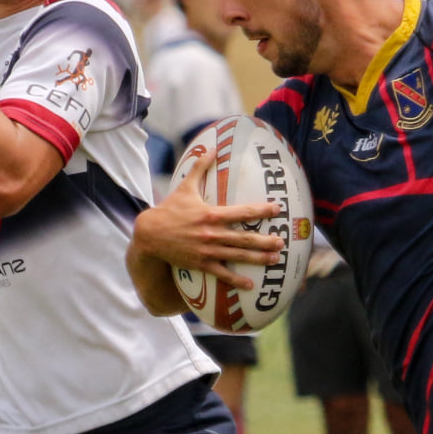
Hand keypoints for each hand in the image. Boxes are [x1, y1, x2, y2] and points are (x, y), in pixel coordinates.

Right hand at [130, 155, 284, 289]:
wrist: (150, 234)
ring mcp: (208, 250)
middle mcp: (213, 234)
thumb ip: (200, 167)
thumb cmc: (169, 209)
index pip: (243, 212)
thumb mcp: (185, 187)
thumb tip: (212, 148)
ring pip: (238, 256)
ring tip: (276, 259)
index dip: (262, 211)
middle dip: (266, 241)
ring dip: (258, 258)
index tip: (277, 209)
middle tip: (282, 241)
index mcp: (212, 214)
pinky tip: (250, 285)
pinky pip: (222, 274)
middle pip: (245, 238)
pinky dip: (236, 280)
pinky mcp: (201, 264)